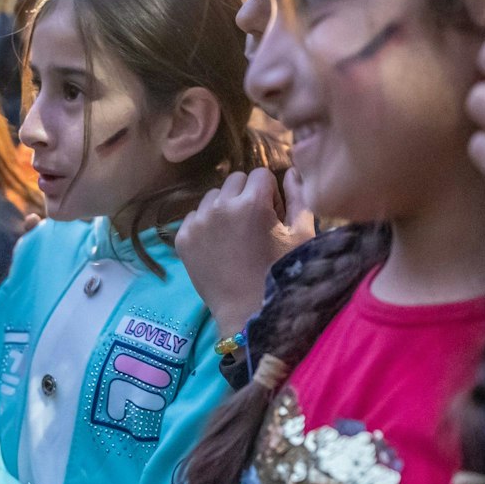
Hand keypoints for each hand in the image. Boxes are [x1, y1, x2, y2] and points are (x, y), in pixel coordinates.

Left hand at [176, 167, 314, 336]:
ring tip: (235, 234)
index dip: (269, 192)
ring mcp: (198, 222)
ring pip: (213, 196)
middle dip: (246, 195)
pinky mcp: (183, 238)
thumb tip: (290, 171)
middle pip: (235, 180)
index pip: (260, 174)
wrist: (247, 312)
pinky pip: (195, 215)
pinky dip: (206, 224)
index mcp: (252, 202)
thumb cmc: (281, 273)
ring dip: (225, 207)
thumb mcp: (301, 235)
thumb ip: (299, 196)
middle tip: (253, 223)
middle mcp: (221, 205)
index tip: (272, 213)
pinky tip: (219, 245)